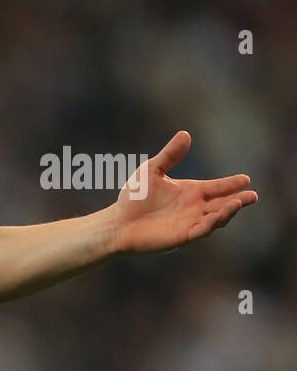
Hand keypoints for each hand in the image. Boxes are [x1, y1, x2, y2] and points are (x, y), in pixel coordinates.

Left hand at [108, 131, 256, 254]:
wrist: (117, 223)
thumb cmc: (133, 197)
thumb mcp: (152, 171)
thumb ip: (169, 155)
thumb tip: (185, 134)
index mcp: (191, 191)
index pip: (217, 187)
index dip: (231, 184)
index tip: (246, 179)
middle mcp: (194, 208)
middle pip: (222, 204)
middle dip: (238, 200)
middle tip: (253, 195)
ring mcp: (190, 223)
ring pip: (216, 218)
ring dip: (228, 211)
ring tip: (239, 202)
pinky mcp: (182, 237)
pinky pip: (201, 230)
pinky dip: (212, 223)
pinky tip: (220, 215)